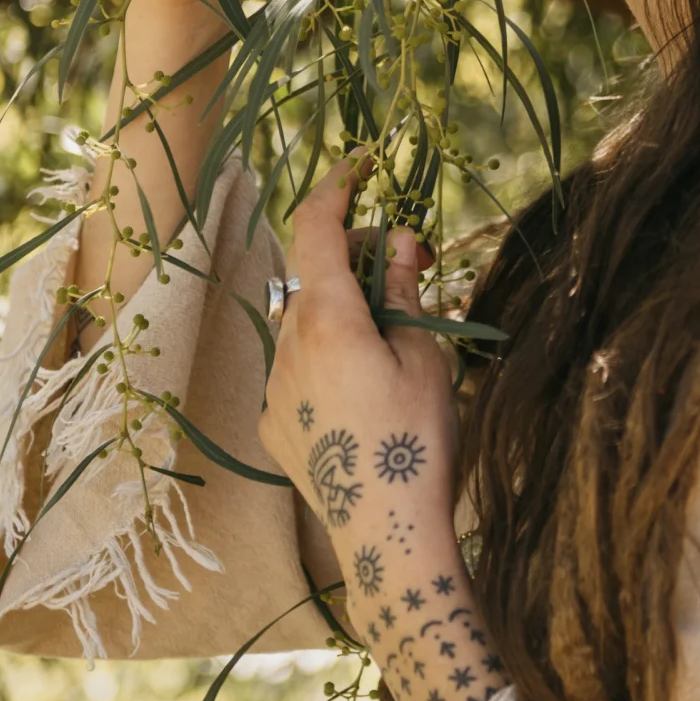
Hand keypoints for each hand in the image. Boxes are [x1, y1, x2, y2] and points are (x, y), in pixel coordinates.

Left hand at [259, 159, 505, 700]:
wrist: (388, 534)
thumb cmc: (418, 441)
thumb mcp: (427, 357)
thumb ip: (407, 292)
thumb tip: (398, 241)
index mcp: (328, 318)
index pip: (317, 227)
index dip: (337, 186)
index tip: (361, 166)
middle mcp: (288, 345)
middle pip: (316, 274)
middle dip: (359, 258)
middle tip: (414, 269)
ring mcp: (274, 387)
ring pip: (305, 323)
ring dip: (343, 312)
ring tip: (396, 343)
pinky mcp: (272, 424)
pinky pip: (297, 369)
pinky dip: (329, 358)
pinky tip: (367, 394)